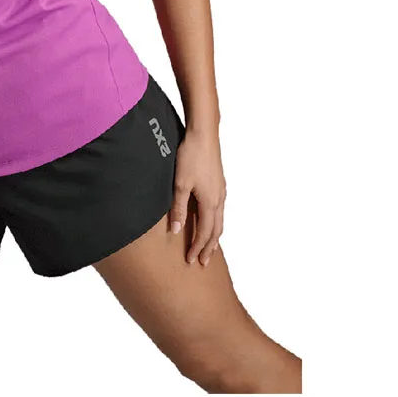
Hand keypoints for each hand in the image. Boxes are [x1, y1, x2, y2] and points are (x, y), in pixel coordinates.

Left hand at [168, 126, 225, 266]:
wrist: (204, 135)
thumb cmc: (191, 157)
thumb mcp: (180, 184)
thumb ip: (178, 208)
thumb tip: (176, 231)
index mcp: (210, 202)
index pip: (204, 233)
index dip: (197, 248)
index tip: (191, 260)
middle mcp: (219, 199)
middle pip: (216, 230)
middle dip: (209, 247)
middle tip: (203, 262)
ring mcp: (221, 191)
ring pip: (220, 220)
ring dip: (214, 236)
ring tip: (210, 247)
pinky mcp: (219, 183)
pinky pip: (220, 209)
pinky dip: (216, 222)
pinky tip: (211, 220)